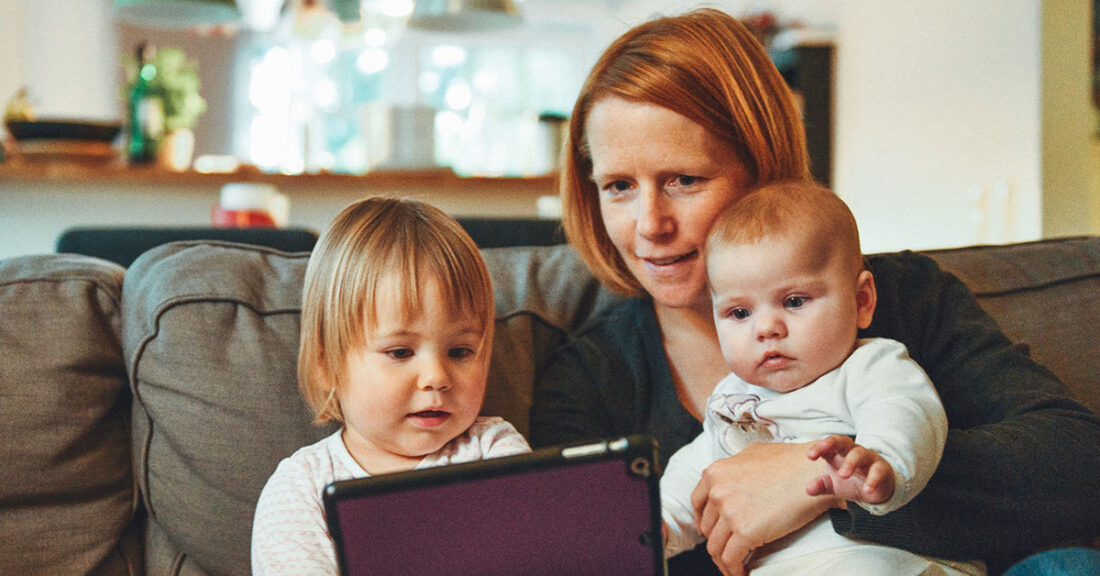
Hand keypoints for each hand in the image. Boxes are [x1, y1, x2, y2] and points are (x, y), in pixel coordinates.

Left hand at [691, 442, 841, 574]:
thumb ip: (736, 468)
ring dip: (723, 560)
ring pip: (716, 546)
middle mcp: (718, 492)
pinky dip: (734, 569)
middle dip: (717, 540)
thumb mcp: (753, 454)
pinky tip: (741, 572)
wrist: (813, 472)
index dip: (704, 520)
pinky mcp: (745, 532)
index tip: (710, 529)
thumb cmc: (790, 461)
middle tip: (728, 548)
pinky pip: (731, 558)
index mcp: (716, 473)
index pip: (698, 503)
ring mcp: (730, 512)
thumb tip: (732, 480)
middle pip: (708, 527)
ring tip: (734, 566)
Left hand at [805, 435, 894, 504]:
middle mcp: (853, 451)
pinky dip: (873, 479)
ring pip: (860, 454)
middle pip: (843, 442)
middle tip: (822, 455)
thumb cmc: (852, 481)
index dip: (819, 447)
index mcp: (838, 452)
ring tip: (844, 475)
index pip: (828, 444)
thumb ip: (821, 485)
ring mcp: (868, 459)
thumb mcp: (834, 485)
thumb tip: (808, 489)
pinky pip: (878, 470)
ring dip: (851, 462)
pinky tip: (867, 490)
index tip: (810, 456)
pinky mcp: (882, 469)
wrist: (877, 489)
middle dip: (832, 444)